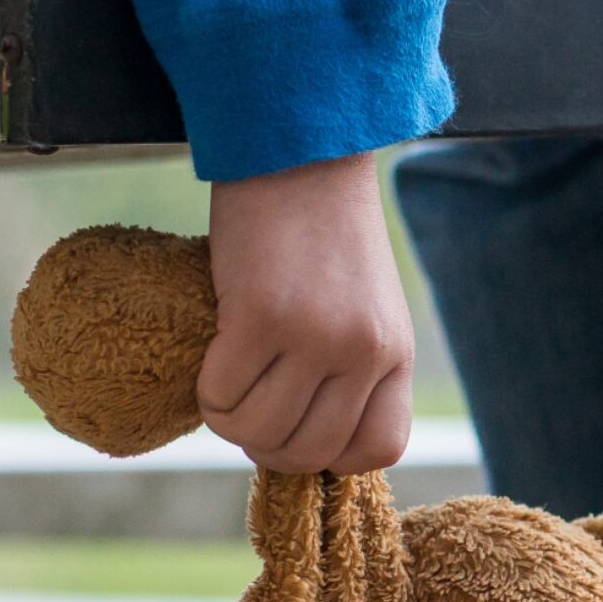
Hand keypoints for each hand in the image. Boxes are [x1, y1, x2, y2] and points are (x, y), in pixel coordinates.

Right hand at [201, 153, 417, 473]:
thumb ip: (349, 367)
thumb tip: (296, 437)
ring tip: (226, 378)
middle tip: (246, 402)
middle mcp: (363, 352)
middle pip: (307, 453)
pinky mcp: (261, 317)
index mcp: (396, 352)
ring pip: (258, 432)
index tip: (298, 421)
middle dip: (266, 443)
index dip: (328, 452)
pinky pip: (221, 395)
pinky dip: (207, 389)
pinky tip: (214, 352)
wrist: (298, 148)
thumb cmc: (320, 228)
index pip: (377, 450)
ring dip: (228, 419)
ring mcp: (315, 337)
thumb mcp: (363, 304)